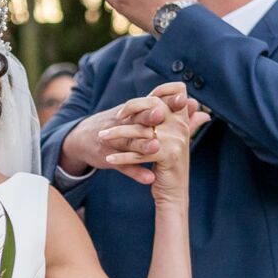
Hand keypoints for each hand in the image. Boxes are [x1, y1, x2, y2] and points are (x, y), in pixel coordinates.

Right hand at [67, 83, 208, 184]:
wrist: (83, 138)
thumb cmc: (119, 125)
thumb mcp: (138, 114)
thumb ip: (169, 110)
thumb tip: (195, 104)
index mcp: (134, 112)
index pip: (150, 103)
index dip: (165, 101)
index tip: (181, 99)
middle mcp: (124, 123)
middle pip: (138, 119)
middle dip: (149, 117)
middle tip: (162, 115)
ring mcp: (115, 140)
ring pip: (129, 142)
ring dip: (142, 145)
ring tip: (156, 148)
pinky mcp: (108, 157)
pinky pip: (122, 165)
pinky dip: (135, 172)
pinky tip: (149, 178)